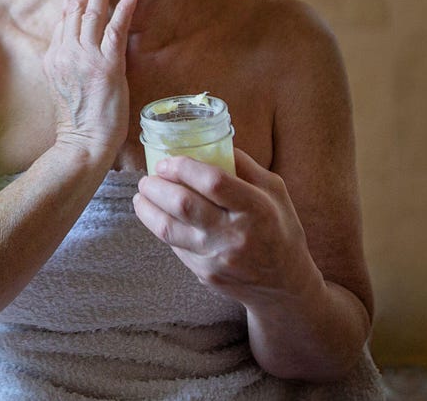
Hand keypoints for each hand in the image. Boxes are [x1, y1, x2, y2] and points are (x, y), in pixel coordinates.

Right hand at [43, 0, 136, 163]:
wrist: (83, 144)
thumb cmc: (80, 123)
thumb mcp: (65, 86)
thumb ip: (69, 63)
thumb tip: (76, 50)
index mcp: (56, 56)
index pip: (63, 17)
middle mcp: (67, 52)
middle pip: (75, 7)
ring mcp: (85, 57)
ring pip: (92, 12)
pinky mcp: (106, 65)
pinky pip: (115, 29)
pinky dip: (124, 9)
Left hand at [133, 149, 320, 307]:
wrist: (284, 285)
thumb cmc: (279, 228)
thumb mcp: (274, 190)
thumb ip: (243, 165)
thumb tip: (209, 142)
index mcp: (256, 208)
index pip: (213, 182)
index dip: (184, 168)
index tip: (167, 161)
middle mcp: (235, 235)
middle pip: (183, 204)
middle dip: (157, 186)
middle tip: (148, 178)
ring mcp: (218, 258)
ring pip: (169, 229)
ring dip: (147, 208)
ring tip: (142, 196)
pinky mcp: (206, 275)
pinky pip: (175, 246)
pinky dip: (163, 228)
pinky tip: (160, 217)